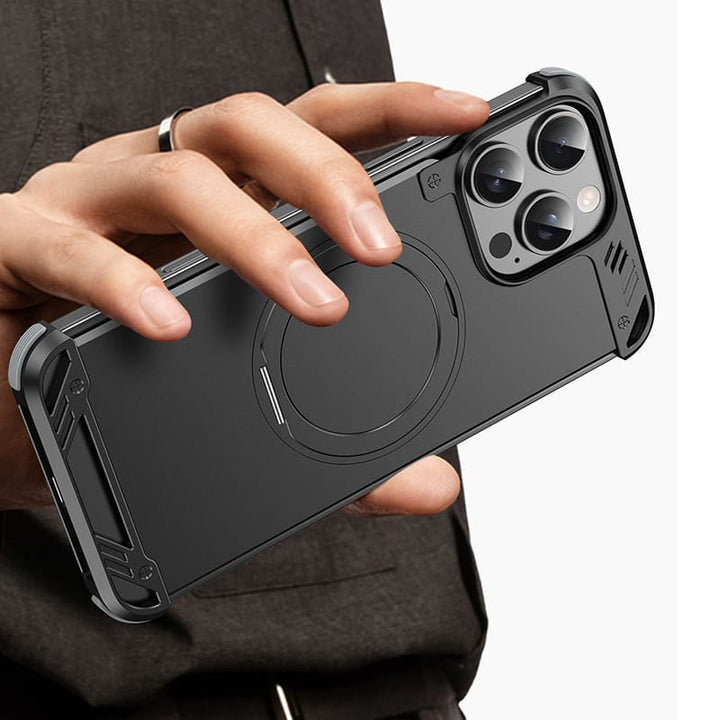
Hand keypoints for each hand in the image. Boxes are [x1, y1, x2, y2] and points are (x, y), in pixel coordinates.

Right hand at [0, 82, 487, 510]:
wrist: (6, 409)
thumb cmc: (130, 383)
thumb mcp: (260, 413)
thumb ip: (348, 452)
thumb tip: (431, 482)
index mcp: (227, 203)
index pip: (314, 130)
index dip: (388, 114)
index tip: (461, 119)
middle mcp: (161, 185)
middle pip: (252, 129)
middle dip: (328, 177)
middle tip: (379, 248)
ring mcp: (89, 208)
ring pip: (173, 176)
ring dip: (252, 237)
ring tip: (310, 302)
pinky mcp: (16, 247)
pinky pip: (63, 244)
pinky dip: (120, 280)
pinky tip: (167, 321)